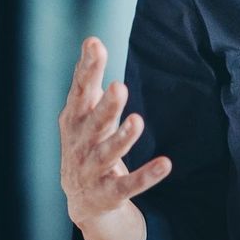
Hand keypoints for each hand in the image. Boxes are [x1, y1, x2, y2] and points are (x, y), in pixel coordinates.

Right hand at [58, 38, 170, 239]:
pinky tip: (165, 164)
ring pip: (108, 153)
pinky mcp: (110, 191)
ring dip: (122, 138)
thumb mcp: (82, 112)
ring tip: (137, 121)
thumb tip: (92, 40)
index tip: (95, 45)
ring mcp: (93, 169)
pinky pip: (130, 184)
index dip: (87, 69)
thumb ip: (88, 80)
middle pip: (94, 123)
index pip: (80, 91)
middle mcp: (81, 143)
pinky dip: (147, 176)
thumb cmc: (84, 142)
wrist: (81, 199)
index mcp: (74, 120)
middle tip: (119, 87)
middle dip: (106, 107)